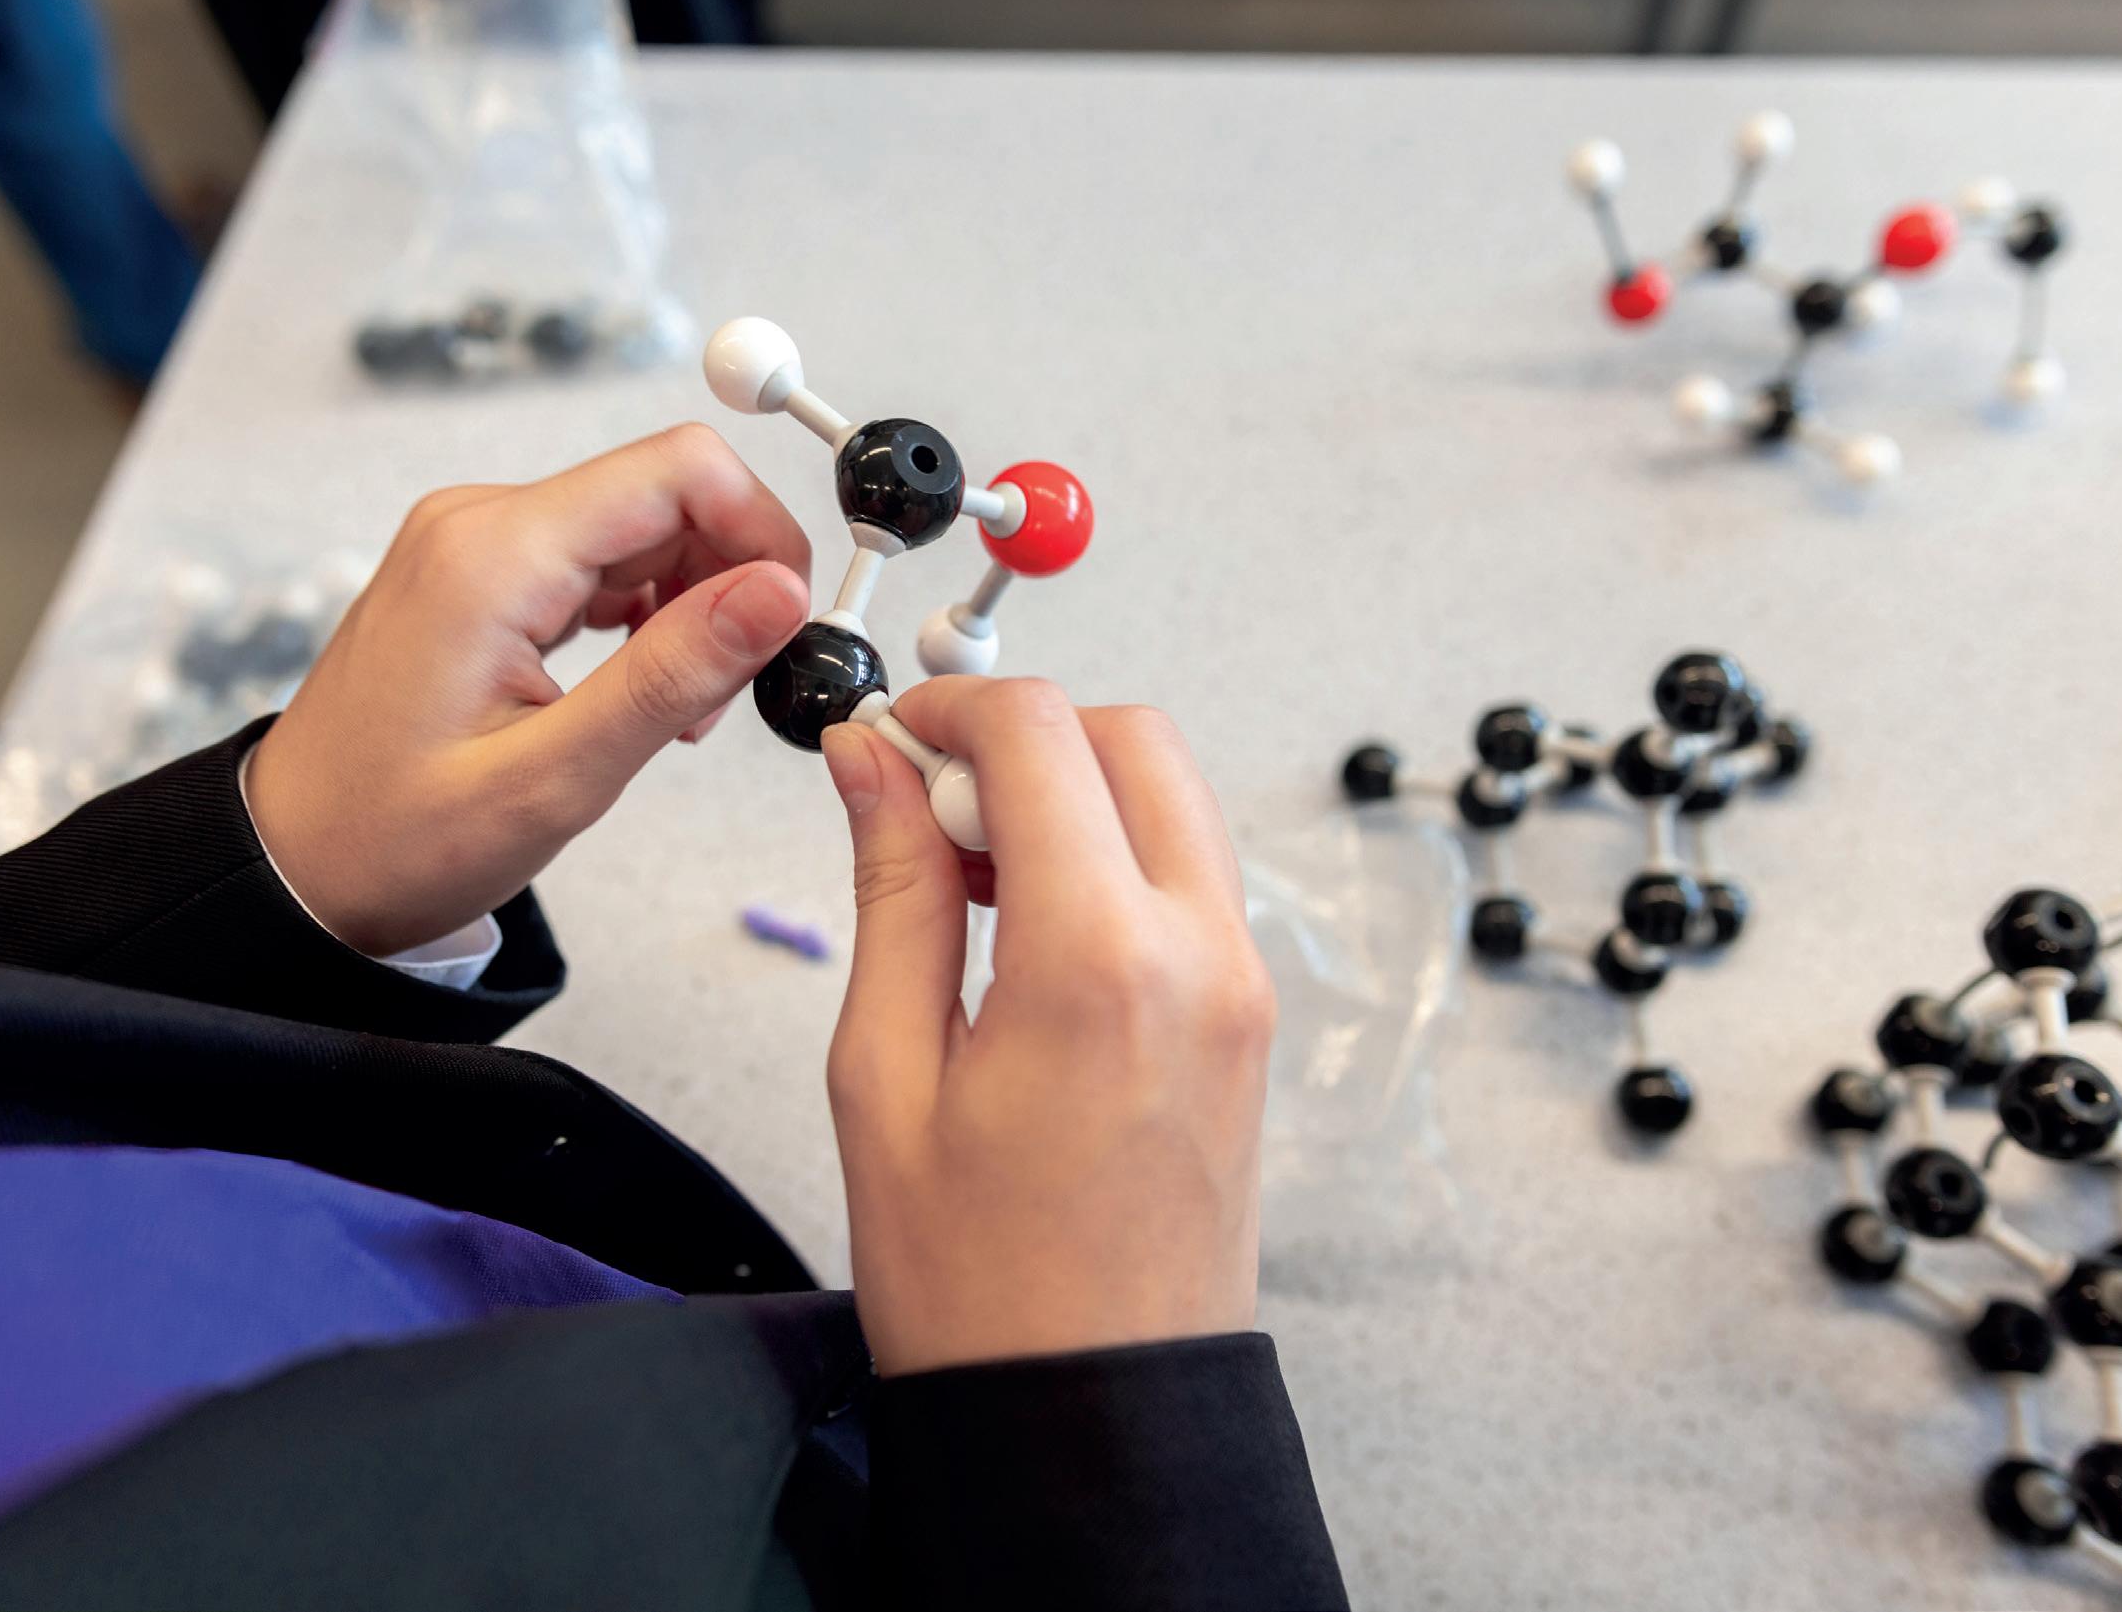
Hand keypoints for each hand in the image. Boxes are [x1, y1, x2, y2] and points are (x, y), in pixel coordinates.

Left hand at [248, 425, 810, 955]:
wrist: (292, 866)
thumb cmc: (395, 839)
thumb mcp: (556, 777)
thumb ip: (675, 674)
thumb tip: (781, 593)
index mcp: (493, 556)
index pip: (679, 468)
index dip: (760, 530)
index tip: (789, 619)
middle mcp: (480, 523)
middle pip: (668, 491)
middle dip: (732, 580)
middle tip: (728, 694)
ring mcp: (476, 542)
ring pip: (644, 526)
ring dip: (694, 605)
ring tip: (678, 712)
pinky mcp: (481, 572)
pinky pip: (601, 558)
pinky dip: (649, 614)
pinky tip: (642, 690)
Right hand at [819, 679, 1275, 1375]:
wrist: (1094, 1414)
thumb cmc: (978, 1285)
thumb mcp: (885, 1077)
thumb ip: (891, 892)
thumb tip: (873, 763)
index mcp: (1099, 961)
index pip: (1040, 734)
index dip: (950, 708)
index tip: (889, 738)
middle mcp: (1199, 953)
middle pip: (1131, 738)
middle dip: (1025, 734)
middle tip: (927, 805)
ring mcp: (1241, 985)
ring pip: (1172, 798)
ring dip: (1075, 791)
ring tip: (969, 882)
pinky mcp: (1248, 1019)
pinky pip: (1190, 877)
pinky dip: (1115, 855)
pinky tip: (1030, 929)